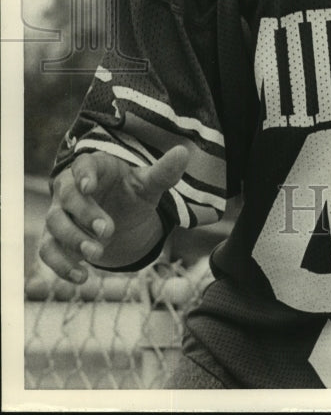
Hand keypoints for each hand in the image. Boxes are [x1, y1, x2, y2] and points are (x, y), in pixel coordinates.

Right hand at [40, 146, 188, 282]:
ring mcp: (60, 214)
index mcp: (94, 168)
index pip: (82, 164)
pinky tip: (82, 276)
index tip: (90, 186)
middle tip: (108, 231)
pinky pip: (48, 250)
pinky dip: (61, 265)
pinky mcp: (54, 239)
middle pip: (67, 197)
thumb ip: (163, 172)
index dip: (83, 174)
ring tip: (98, 254)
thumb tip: (183, 152)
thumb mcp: (148, 184)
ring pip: (55, 223)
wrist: (121, 219)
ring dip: (73, 240)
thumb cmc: (132, 193)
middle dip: (85, 214)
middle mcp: (70, 188)